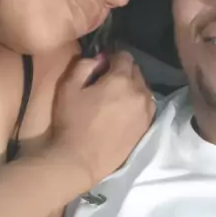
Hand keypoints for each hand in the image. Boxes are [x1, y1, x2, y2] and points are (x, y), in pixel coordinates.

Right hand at [48, 51, 154, 188]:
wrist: (80, 160)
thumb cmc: (71, 122)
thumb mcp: (68, 87)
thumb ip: (85, 65)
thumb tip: (99, 59)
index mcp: (121, 79)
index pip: (124, 56)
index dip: (111, 58)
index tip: (101, 67)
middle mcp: (140, 92)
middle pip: (136, 72)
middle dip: (122, 72)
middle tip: (105, 84)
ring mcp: (147, 112)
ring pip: (143, 89)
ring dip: (132, 89)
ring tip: (115, 101)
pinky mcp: (147, 128)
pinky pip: (146, 107)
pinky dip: (137, 104)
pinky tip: (123, 114)